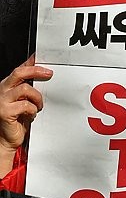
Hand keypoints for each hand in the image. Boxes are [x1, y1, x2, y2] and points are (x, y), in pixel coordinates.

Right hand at [0, 57, 51, 174]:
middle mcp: (2, 91)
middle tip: (49, 74)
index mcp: (7, 86)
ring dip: (36, 98)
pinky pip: (25, 105)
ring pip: (25, 89)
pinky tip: (31, 115)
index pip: (19, 69)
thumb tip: (42, 73)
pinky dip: (32, 110)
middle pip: (19, 73)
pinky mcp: (5, 112)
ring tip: (38, 106)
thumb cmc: (16, 121)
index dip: (30, 62)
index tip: (41, 57)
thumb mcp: (24, 100)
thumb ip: (29, 87)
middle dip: (36, 71)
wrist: (7, 140)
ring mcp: (2, 101)